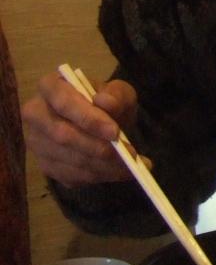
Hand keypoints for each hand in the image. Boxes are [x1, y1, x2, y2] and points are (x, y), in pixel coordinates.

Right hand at [20, 71, 140, 186]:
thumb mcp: (119, 92)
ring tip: (132, 166)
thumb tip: (105, 102)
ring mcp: (37, 142)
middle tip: (128, 154)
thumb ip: (116, 94)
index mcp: (50, 87)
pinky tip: (120, 172)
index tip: (115, 132)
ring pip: (68, 160)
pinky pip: (71, 176)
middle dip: (98, 147)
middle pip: (62, 136)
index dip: (89, 119)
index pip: (63, 103)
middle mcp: (35, 115)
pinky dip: (99, 176)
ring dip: (103, 166)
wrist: (102, 123)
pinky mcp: (45, 165)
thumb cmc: (107, 103)